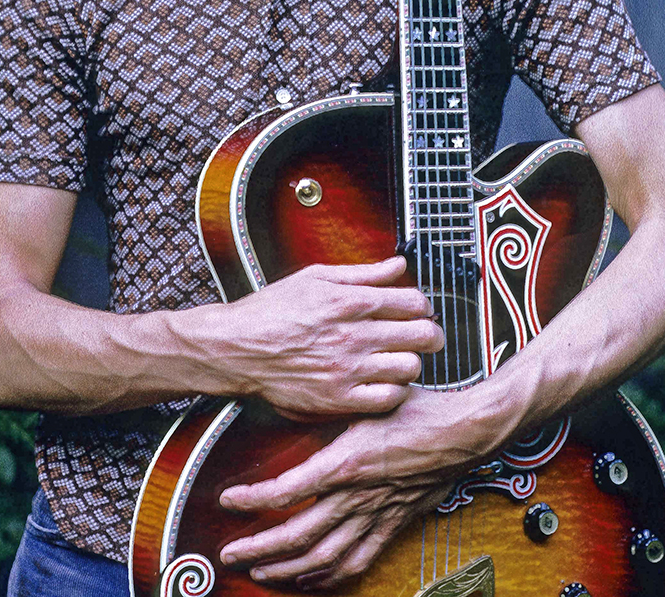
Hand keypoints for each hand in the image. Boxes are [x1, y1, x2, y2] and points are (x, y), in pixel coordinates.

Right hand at [203, 257, 443, 418]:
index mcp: (350, 302)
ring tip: (399, 359)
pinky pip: (387, 399)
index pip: (414, 302)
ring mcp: (347, 370)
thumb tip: (399, 266)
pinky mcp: (338, 399)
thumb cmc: (271, 311)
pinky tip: (383, 382)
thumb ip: (363, 274)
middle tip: (424, 337)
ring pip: (410, 368)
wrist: (235, 348)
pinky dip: (394, 390)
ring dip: (411, 363)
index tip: (419, 311)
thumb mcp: (315, 278)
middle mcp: (353, 336)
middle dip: (429, 334)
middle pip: (421, 336)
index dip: (424, 306)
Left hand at [215, 386, 500, 588]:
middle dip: (258, 548)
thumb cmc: (420, 409)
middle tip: (230, 553)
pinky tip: (310, 579)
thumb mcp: (367, 401)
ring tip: (260, 570)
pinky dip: (329, 576)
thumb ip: (333, 412)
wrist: (467, 430)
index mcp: (346, 462)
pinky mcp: (393, 525)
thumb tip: (300, 403)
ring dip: (288, 569)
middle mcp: (357, 496)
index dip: (252, 500)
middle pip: (298, 535)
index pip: (285, 490)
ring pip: (324, 557)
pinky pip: (357, 561)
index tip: (227, 499)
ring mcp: (376, 515)